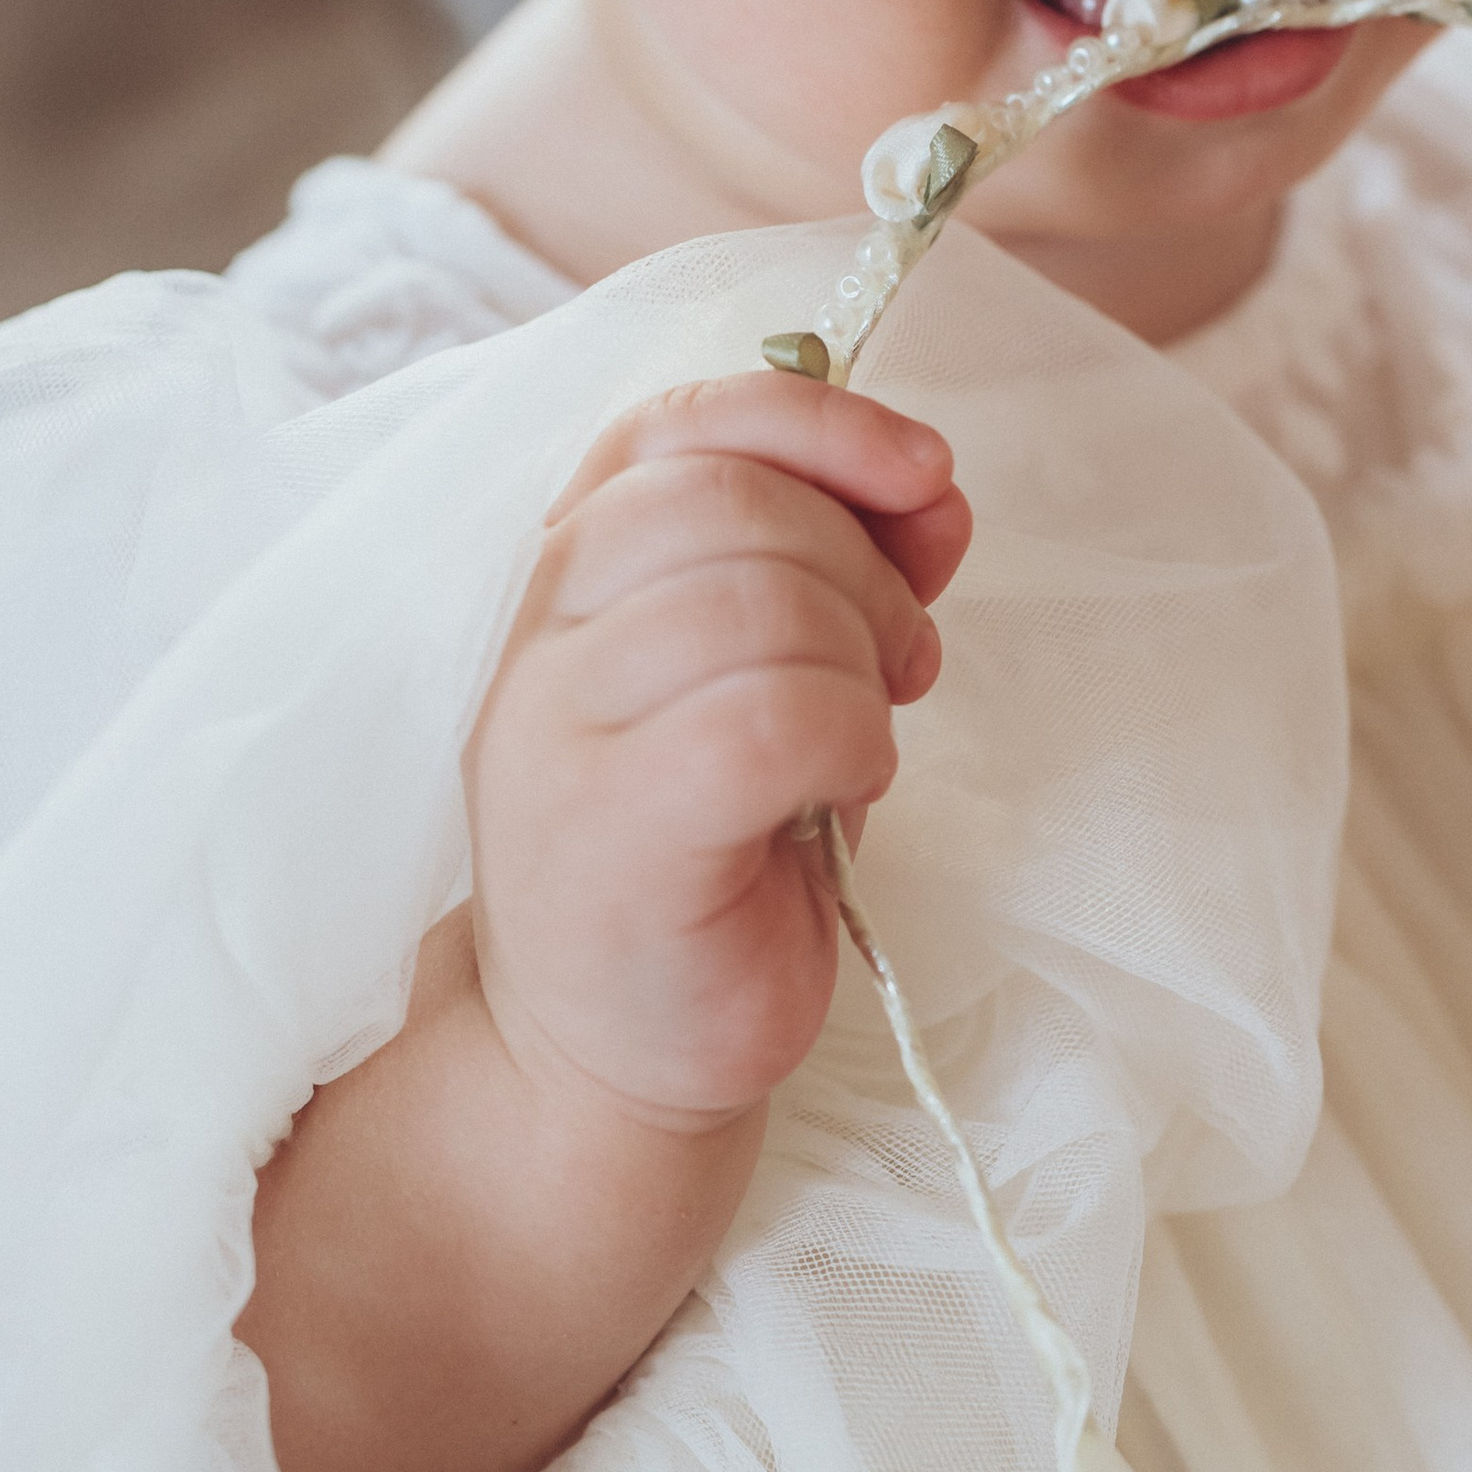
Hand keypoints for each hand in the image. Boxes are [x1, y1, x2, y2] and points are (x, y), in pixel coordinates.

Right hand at [467, 372, 969, 1133]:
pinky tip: (842, 787)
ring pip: (755, 601)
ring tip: (866, 730)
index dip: (813, 418)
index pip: (675, 422)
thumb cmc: (709, 852)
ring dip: (859, 657)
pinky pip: (768, 719)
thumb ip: (848, 563)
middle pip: (729, 500)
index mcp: (569, 570)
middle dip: (860, 561)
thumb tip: (934, 487)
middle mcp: (537, 633)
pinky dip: (846, 736)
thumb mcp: (786, 672)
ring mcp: (554, 732)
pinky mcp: (606, 833)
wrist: (606, 1053)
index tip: (922, 471)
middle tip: (901, 654)